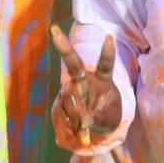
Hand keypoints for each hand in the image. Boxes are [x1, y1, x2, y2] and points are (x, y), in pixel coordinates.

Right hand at [50, 25, 125, 146]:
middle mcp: (83, 80)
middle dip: (63, 45)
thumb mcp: (110, 120)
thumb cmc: (106, 118)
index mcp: (101, 80)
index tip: (109, 37)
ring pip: (67, 98)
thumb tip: (82, 124)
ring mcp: (69, 90)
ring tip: (84, 131)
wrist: (94, 130)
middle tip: (54, 29)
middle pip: (72, 62)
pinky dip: (67, 126)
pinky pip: (59, 113)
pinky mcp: (59, 104)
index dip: (107, 52)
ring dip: (76, 117)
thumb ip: (98, 118)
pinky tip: (73, 132)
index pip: (105, 64)